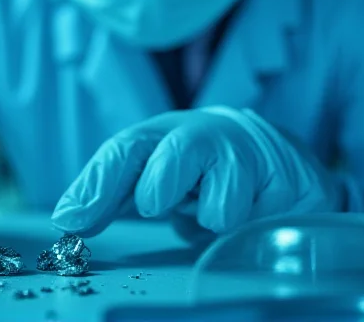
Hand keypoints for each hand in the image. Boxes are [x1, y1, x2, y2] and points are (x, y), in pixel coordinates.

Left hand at [51, 106, 340, 239]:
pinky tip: (256, 212)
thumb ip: (108, 194)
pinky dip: (254, 228)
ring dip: (216, 218)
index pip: (127, 150)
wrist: (273, 156)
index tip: (73, 220)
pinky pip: (266, 222)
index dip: (100, 184)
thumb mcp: (149, 175)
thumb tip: (67, 218)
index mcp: (164, 134)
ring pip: (227, 196)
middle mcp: (208, 135)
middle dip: (162, 182)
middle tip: (156, 205)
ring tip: (218, 212)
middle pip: (180, 150)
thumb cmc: (197, 170)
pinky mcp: (296, 181)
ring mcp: (255, 155)